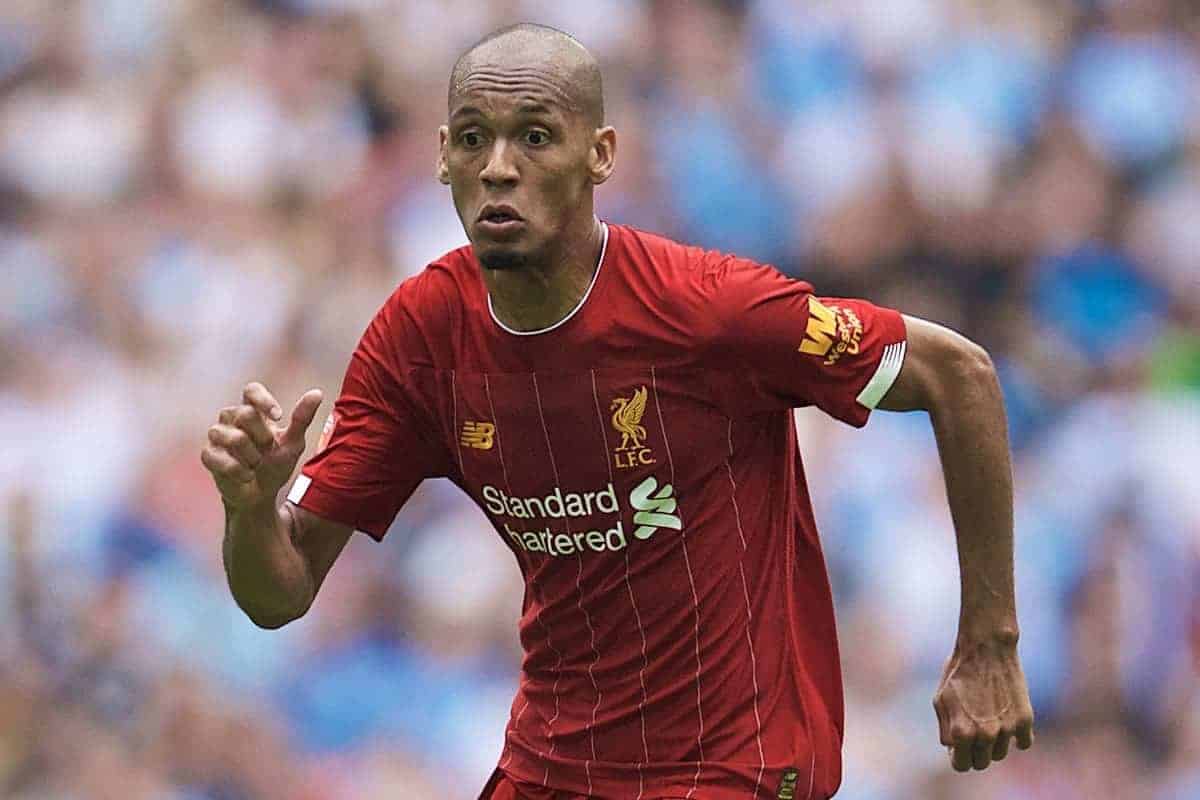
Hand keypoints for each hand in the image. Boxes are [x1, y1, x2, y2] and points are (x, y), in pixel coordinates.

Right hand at [202, 383, 323, 509]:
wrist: (261, 495)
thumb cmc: (275, 464)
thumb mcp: (293, 443)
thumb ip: (302, 418)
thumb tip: (317, 393)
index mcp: (252, 411)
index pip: (251, 390)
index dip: (263, 400)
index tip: (279, 416)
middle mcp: (231, 419)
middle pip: (245, 414)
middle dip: (263, 437)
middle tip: (267, 450)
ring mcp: (217, 436)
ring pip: (233, 437)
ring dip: (252, 457)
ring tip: (255, 465)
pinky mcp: (208, 455)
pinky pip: (220, 458)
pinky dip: (239, 471)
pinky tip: (246, 475)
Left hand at [933, 636, 1034, 771]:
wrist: (986, 648)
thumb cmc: (958, 672)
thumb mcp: (940, 700)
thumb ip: (946, 729)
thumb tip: (953, 749)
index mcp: (961, 732)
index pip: (962, 766)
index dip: (958, 757)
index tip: (959, 747)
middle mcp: (985, 735)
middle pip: (982, 764)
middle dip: (974, 753)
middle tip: (973, 734)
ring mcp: (1007, 729)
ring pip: (1001, 754)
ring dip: (994, 744)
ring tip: (987, 720)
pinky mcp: (1025, 720)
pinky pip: (1024, 744)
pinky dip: (1017, 737)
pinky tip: (1007, 722)